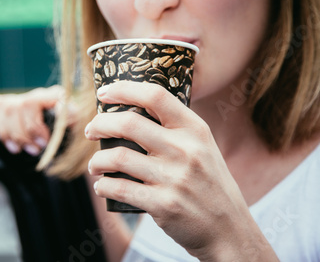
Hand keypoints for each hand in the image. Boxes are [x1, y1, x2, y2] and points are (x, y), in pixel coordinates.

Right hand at [0, 85, 67, 155]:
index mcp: (51, 95)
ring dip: (9, 134)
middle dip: (23, 134)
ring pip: (3, 111)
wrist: (63, 128)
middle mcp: (33, 95)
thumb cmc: (69, 127)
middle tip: (34, 150)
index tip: (43, 143)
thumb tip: (63, 111)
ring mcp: (17, 99)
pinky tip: (5, 138)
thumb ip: (72, 115)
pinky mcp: (3, 106)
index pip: (33, 103)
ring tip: (20, 149)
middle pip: (16, 108)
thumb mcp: (76, 122)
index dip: (34, 126)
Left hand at [85, 81, 275, 259]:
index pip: (155, 96)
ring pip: (118, 157)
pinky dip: (103, 186)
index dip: (124, 90)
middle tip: (90, 131)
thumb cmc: (209, 184)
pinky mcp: (163, 205)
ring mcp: (174, 178)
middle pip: (128, 123)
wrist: (229, 230)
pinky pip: (120, 189)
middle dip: (99, 124)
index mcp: (195, 129)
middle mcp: (185, 150)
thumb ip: (174, 129)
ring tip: (94, 165)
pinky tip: (102, 186)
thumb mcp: (203, 147)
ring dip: (97, 161)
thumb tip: (129, 111)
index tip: (103, 93)